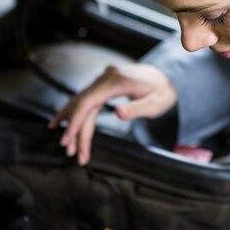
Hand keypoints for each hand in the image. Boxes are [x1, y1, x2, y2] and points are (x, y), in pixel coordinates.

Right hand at [49, 63, 176, 165]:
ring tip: (67, 144)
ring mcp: (104, 78)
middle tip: (73, 153)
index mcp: (119, 81)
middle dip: (76, 130)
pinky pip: (85, 98)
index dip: (76, 121)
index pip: (89, 101)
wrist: (167, 76)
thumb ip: (137, 108)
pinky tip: (61, 121)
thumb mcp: (156, 103)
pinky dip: (74, 111)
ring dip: (72, 123)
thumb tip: (117, 113)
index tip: (68, 140)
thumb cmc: (163, 91)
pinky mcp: (103, 82)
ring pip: (81, 102)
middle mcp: (107, 77)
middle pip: (83, 105)